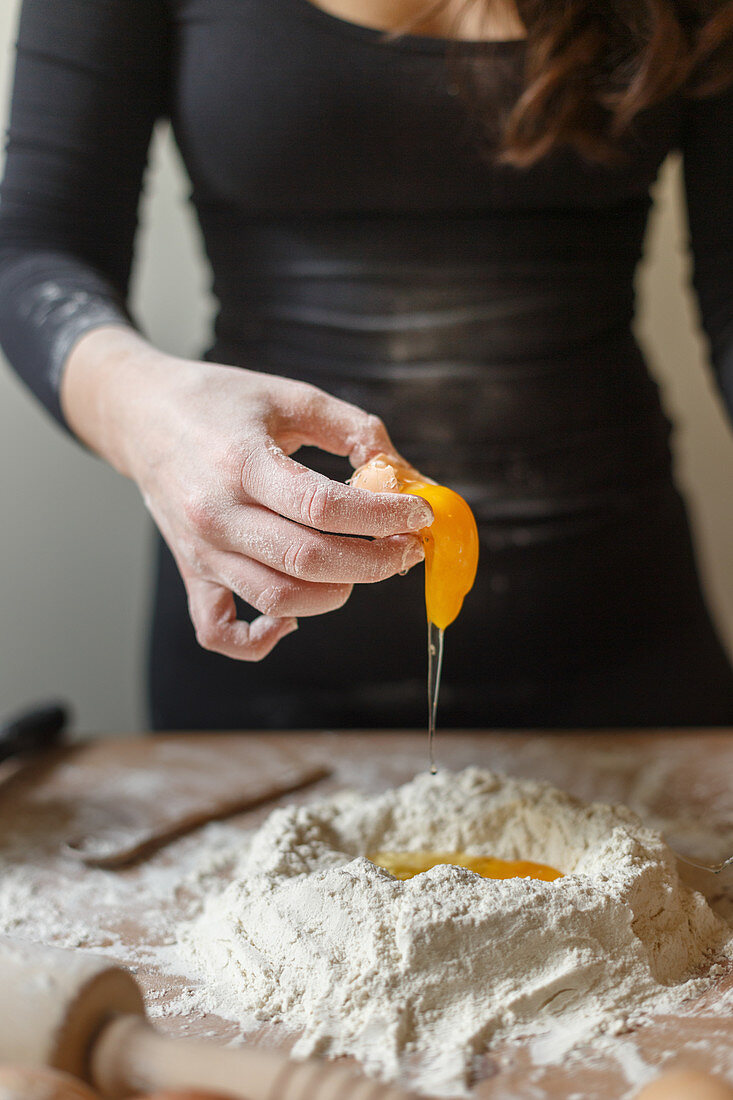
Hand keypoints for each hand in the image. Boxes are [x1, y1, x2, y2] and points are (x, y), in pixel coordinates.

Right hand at [62, 330, 432, 660]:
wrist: (141, 416)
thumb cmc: (218, 402)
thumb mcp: (287, 395)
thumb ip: (348, 426)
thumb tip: (399, 467)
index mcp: (241, 462)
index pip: (323, 507)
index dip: (382, 516)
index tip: (418, 512)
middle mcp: (217, 515)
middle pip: (308, 561)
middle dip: (374, 561)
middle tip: (407, 547)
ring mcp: (201, 552)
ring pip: (278, 599)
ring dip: (336, 594)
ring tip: (366, 567)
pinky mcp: (192, 573)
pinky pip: (219, 631)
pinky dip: (260, 640)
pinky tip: (294, 618)